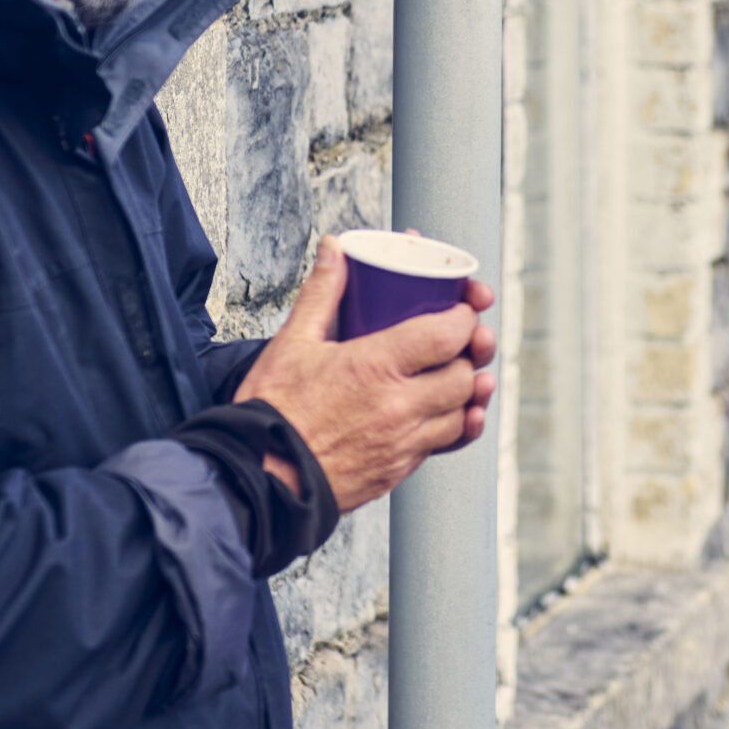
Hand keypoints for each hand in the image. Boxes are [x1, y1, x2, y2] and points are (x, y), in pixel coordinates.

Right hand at [233, 236, 497, 512]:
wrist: (257, 478)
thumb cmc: (271, 412)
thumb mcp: (292, 343)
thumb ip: (321, 293)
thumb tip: (334, 250)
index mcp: (374, 366)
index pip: (447, 335)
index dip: (464, 317)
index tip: (462, 308)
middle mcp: (397, 407)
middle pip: (463, 375)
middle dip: (471, 353)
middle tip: (466, 339)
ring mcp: (401, 444)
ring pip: (462, 414)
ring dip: (470, 393)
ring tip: (467, 375)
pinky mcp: (397, 471)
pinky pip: (443, 446)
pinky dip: (456, 428)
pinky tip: (456, 416)